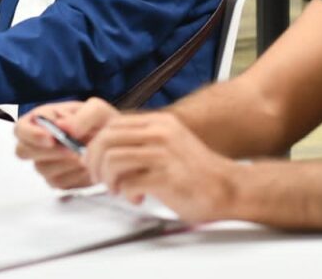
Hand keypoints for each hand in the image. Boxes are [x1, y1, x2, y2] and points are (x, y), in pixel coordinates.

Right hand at [15, 98, 119, 189]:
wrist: (116, 144)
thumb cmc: (103, 122)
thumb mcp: (97, 111)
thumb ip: (81, 117)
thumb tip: (63, 128)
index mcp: (41, 120)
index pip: (20, 128)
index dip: (31, 135)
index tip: (51, 139)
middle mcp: (38, 142)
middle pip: (23, 151)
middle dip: (48, 151)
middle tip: (72, 149)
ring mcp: (45, 163)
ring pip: (42, 168)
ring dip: (66, 162)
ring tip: (87, 152)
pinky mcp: (57, 180)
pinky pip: (58, 182)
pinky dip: (75, 174)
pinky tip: (88, 164)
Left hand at [85, 111, 238, 222]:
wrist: (227, 188)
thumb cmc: (195, 171)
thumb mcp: (169, 143)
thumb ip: (142, 142)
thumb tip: (105, 149)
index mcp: (159, 122)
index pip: (112, 125)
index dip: (95, 145)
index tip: (94, 162)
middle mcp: (161, 133)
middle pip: (106, 140)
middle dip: (94, 163)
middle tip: (98, 179)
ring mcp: (164, 154)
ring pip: (113, 160)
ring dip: (108, 180)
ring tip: (118, 190)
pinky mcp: (167, 177)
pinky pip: (128, 183)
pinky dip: (126, 194)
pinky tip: (137, 198)